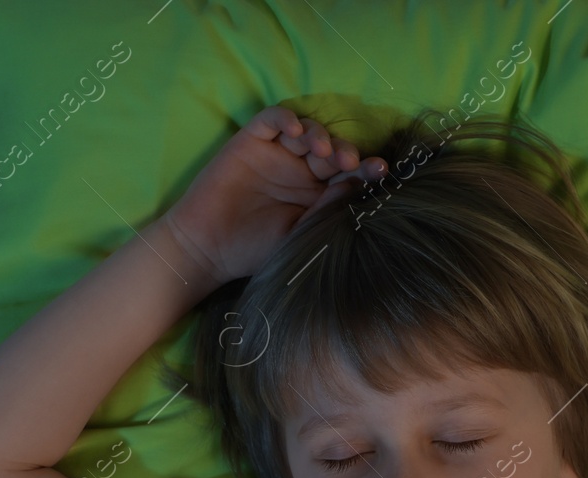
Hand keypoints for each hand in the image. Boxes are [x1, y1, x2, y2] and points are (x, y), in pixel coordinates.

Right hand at [163, 105, 387, 287]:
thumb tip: (355, 181)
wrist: (207, 249)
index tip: (380, 170)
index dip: (366, 169)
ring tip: (322, 151)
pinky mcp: (251, 142)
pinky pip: (273, 119)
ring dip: (319, 135)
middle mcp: (300, 172)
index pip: (348, 175)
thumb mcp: (300, 233)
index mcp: (317, 196)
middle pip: (332, 149)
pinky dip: (286, 118)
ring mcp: (276, 154)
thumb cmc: (256, 249)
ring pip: (307, 130)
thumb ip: (326, 207)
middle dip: (344, 152)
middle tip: (349, 163)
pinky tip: (295, 131)